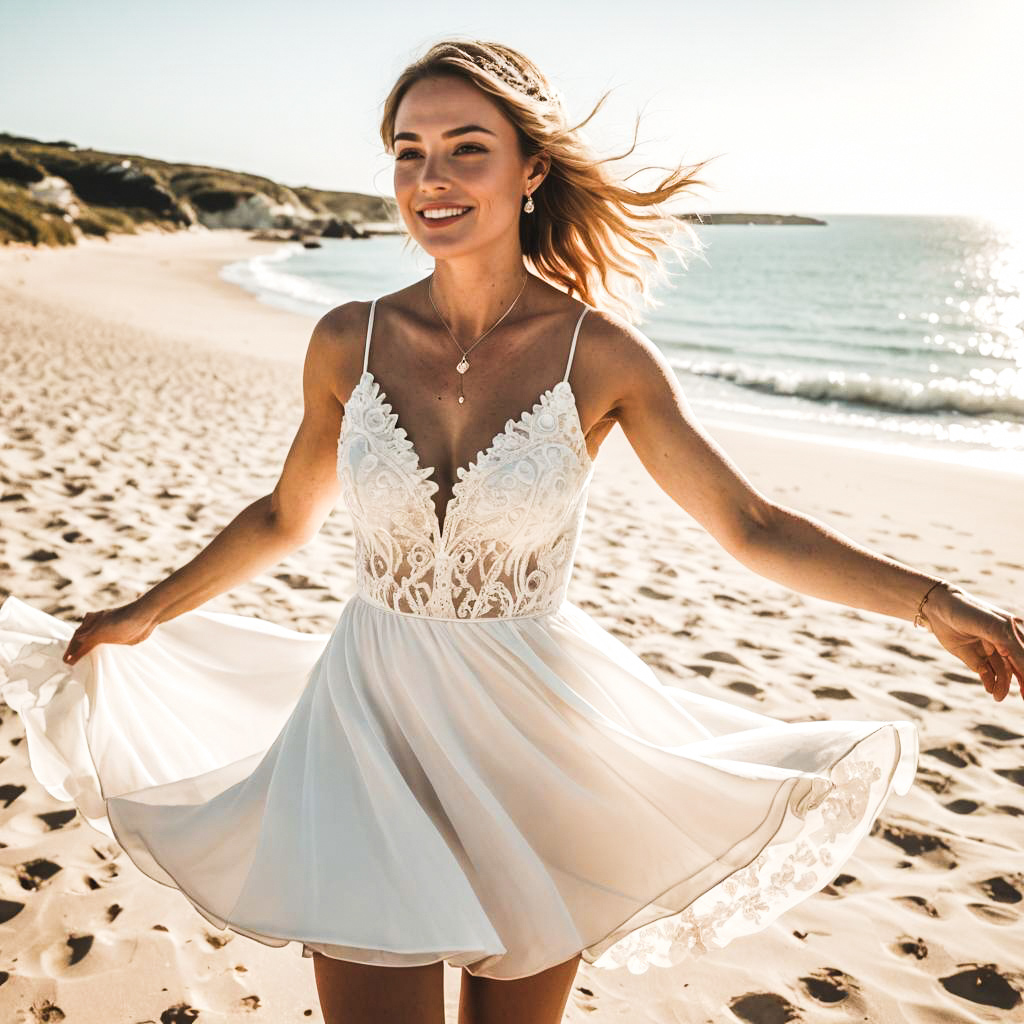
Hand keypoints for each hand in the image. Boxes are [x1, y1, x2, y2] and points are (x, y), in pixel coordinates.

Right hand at [62, 600, 156, 666]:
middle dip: (77, 652)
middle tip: (70, 665)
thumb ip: (88, 638)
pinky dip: (100, 655)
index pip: (76, 638)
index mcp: (90, 622)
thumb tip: (76, 640)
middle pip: (83, 641)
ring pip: (94, 645)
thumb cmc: (122, 621)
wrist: (146, 617)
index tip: (66, 662)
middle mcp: (97, 627)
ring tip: (83, 666)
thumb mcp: (102, 630)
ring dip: (88, 653)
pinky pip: (105, 648)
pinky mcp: (118, 639)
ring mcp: (108, 633)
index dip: (71, 650)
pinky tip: (100, 663)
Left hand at [923, 585, 1023, 702]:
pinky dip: (990, 682)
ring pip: (1002, 673)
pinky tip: (990, 689)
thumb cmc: (968, 611)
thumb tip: (1019, 662)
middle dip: (1022, 683)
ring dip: (1003, 685)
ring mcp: (990, 652)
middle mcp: (1004, 643)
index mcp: (1013, 633)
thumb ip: (1007, 643)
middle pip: (1017, 666)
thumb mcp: (991, 626)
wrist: (938, 608)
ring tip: (998, 697)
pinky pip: (986, 674)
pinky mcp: (975, 658)